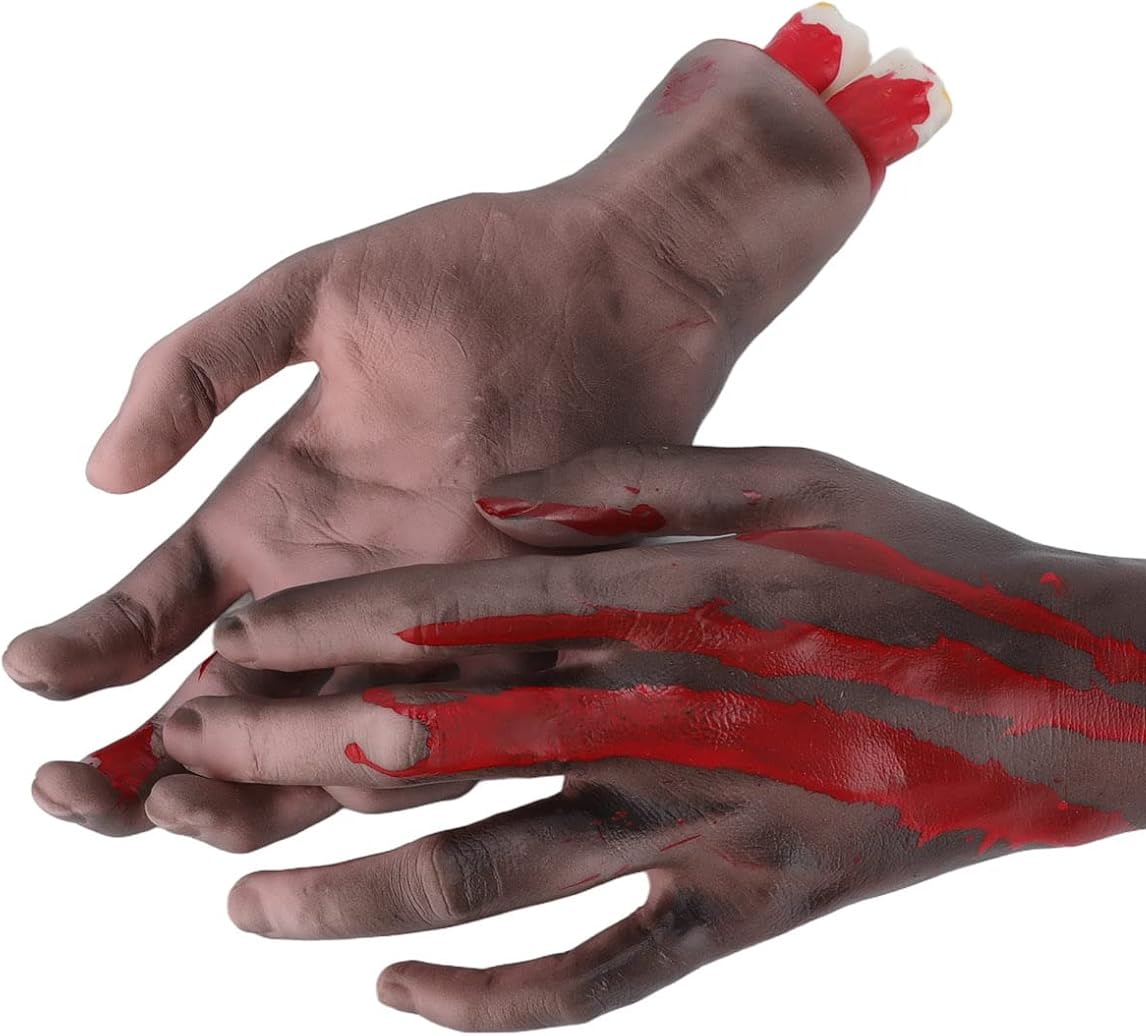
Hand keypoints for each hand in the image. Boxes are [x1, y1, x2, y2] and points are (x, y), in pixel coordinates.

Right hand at [6, 14, 948, 844]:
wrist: (616, 276)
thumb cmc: (470, 271)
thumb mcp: (312, 296)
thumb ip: (199, 367)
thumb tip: (96, 477)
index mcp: (271, 518)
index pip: (151, 616)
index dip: (85, 654)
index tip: (30, 669)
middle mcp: (338, 589)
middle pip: (220, 716)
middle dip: (141, 771)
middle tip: (77, 790)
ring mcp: (427, 621)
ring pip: (323, 749)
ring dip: (248, 790)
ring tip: (185, 801)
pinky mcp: (521, 633)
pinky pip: (452, 726)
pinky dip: (390, 763)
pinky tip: (343, 771)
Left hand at [162, 445, 1145, 1029]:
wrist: (1080, 695)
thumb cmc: (937, 564)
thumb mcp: (802, 477)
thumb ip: (639, 485)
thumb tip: (494, 507)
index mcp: (692, 592)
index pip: (472, 609)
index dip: (336, 627)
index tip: (232, 642)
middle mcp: (689, 714)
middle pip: (454, 743)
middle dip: (302, 756)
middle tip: (188, 771)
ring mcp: (721, 828)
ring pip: (504, 876)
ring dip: (361, 890)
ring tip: (244, 906)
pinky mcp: (760, 917)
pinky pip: (607, 978)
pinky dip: (497, 999)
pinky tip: (399, 997)